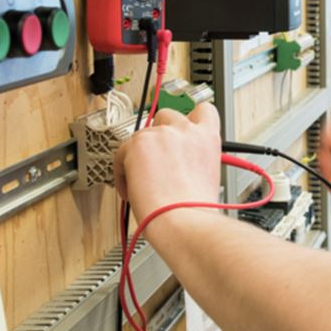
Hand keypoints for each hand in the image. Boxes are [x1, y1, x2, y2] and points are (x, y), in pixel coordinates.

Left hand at [114, 104, 221, 224]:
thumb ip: (194, 159)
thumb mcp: (207, 176)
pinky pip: (121, 153)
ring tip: (143, 182)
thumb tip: (179, 164)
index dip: (191, 119)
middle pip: (166, 115)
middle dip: (159, 135)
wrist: (182, 220)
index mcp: (208, 138)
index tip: (181, 133)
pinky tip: (132, 190)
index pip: (204, 110)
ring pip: (141, 135)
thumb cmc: (196, 210)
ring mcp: (162, 134)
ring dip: (140, 155)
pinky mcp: (139, 143)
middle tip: (156, 160)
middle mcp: (187, 130)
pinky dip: (123, 172)